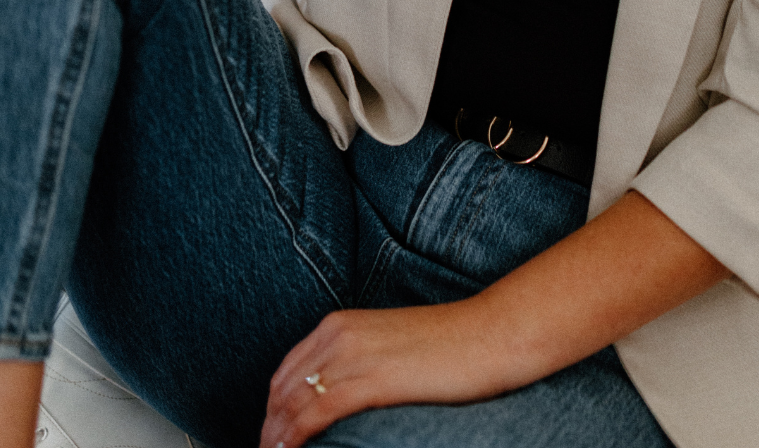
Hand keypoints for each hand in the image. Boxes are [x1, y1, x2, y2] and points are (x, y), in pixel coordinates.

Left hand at [259, 298, 516, 447]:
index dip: (272, 411)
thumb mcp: (389, 347)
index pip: (286, 372)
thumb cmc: (449, 345)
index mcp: (340, 323)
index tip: (272, 439)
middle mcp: (338, 333)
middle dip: (269, 429)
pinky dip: (295, 439)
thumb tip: (336, 401)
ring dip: (277, 439)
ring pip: (293, 405)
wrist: (489, 334)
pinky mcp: (371, 379)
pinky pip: (316, 414)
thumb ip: (358, 364)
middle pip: (282, 390)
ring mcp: (353, 354)